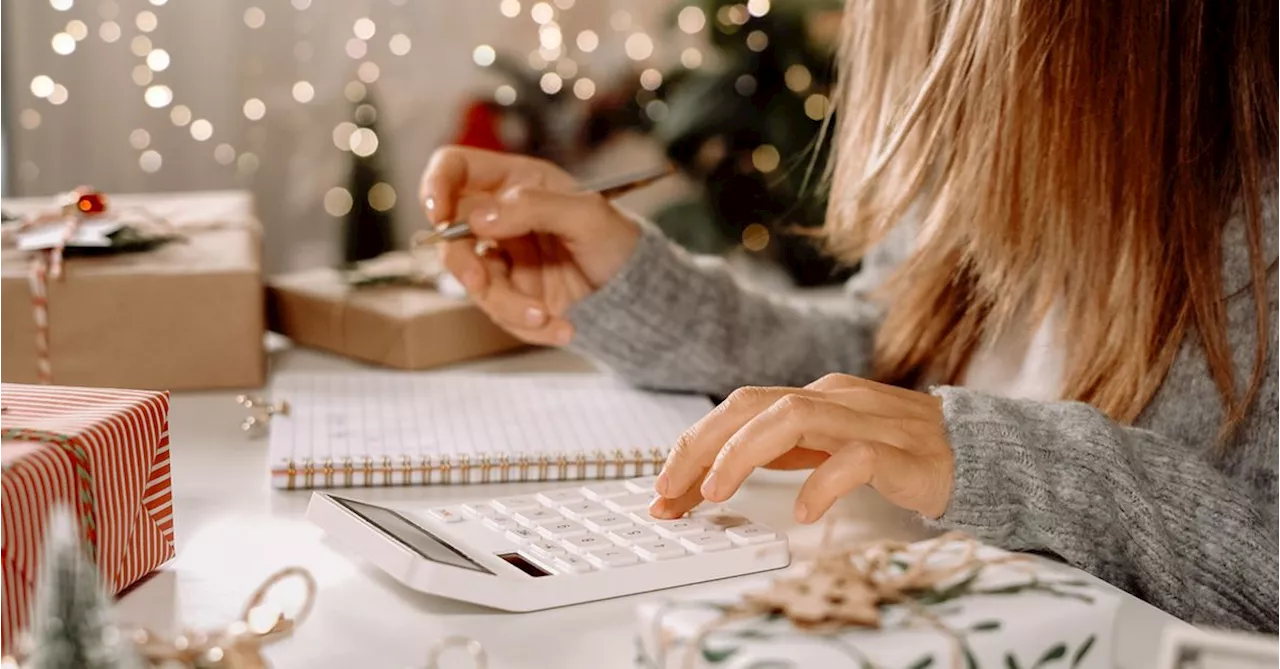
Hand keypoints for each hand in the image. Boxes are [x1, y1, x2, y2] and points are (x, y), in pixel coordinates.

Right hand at [419, 147, 641, 346]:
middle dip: (461, 262)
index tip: (438, 212)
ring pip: (474, 283)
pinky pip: (501, 314)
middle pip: (451, 234)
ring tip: (545, 316)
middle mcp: (501, 219)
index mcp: (515, 183)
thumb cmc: (618, 241)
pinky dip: (529, 326)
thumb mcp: (588, 215)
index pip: (456, 169)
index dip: (437, 185)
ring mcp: (504, 260)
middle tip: (479, 281)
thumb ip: (534, 208)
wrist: (639, 293)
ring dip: (506, 304)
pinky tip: (564, 327)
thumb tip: (479, 218)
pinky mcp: (513, 297)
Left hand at [649, 373, 954, 522]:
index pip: (737, 410)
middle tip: (670, 493)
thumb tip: (712, 476)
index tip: (663, 489)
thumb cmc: (900, 452)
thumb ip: (781, 452)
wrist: (981, 454)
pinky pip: (856, 458)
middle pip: (751, 405)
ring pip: (793, 418)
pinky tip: (803, 512)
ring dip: (744, 454)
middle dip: (700, 447)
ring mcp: (868, 421)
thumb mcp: (828, 447)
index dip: (693, 445)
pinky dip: (822, 483)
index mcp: (813, 397)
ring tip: (716, 493)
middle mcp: (834, 399)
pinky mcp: (902, 452)